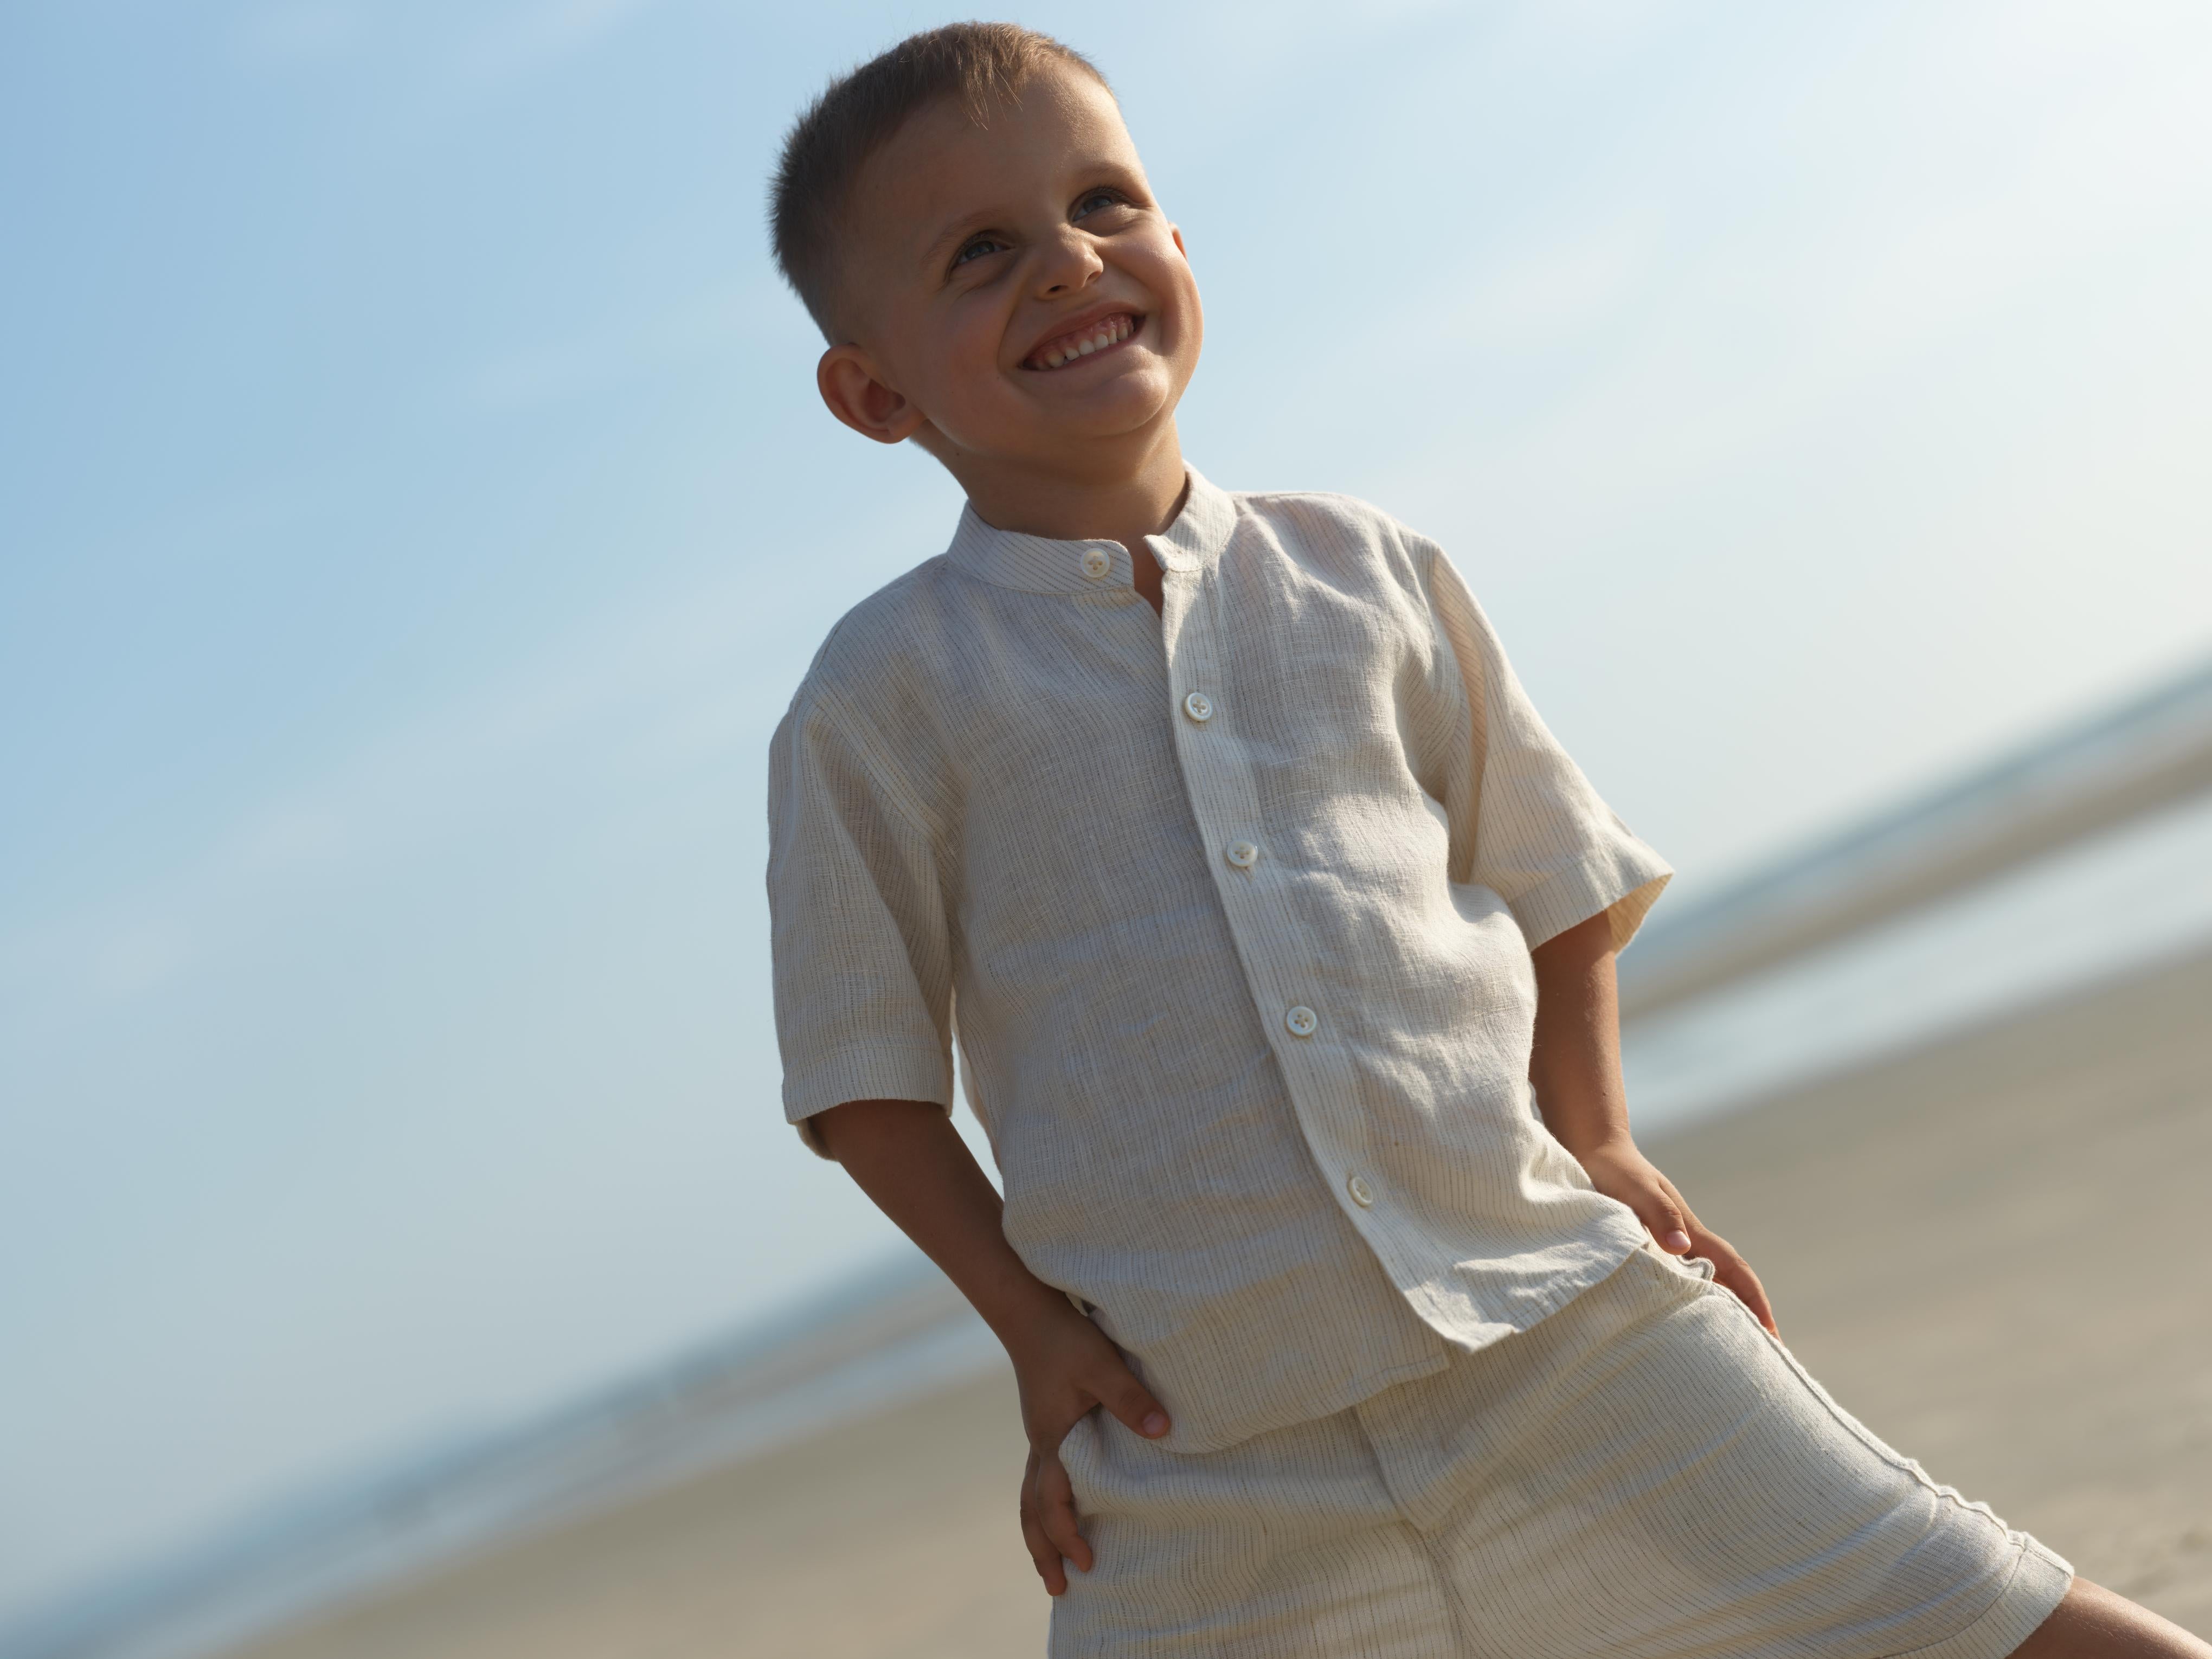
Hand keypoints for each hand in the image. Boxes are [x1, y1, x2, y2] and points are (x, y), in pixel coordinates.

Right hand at [1007, 1300, 1170, 1594]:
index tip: (1088, 1563)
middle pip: (1032, 1511)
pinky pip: (1040, 1476)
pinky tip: (1062, 1504)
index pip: (1052, 1502)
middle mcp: (1041, 1444)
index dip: (1067, 1536)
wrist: (1028, 1310)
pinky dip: (1045, 1503)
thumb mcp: (1101, 1365)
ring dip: (1041, 1530)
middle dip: (1044, 1551)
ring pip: (1031, 1496)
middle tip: (1059, 1589)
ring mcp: (1040, 1434)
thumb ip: (1131, 1399)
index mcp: (1053, 1440)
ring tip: (1053, 1561)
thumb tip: (1164, 1433)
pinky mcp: (1046, 1422)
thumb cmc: (1065, 1337)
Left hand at [1575, 1138, 1779, 1334]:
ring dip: (1721, 1313)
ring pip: (1704, 1285)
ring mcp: (1669, 1245)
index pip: (1734, 1270)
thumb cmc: (1614, 1170)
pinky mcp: (1648, 1247)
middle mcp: (1686, 1242)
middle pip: (1727, 1283)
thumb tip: (1680, 1247)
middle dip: (1747, 1317)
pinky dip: (1688, 1304)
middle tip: (1760, 1359)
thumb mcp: (1635, 1189)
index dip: (1754, 1301)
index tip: (1771, 1333)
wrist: (1595, 1150)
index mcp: (1690, 1233)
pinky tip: (1680, 1325)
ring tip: (1727, 1352)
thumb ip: (1658, 1213)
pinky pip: (1676, 1282)